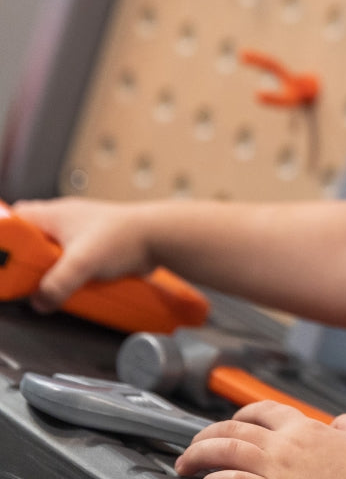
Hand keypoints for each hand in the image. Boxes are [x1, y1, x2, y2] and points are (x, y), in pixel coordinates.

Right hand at [11, 197, 154, 311]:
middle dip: (24, 262)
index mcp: (54, 214)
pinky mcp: (93, 249)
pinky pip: (70, 264)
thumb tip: (40, 301)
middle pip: (30, 241)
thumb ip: (56, 284)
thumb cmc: (125, 235)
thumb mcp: (82, 262)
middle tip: (20, 280)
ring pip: (50, 255)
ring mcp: (80, 234)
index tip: (2, 260)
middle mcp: (65, 221)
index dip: (6, 238)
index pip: (15, 218)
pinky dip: (67, 276)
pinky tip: (70, 287)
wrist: (160, 237)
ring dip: (48, 272)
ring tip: (46, 286)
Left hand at [174, 402, 345, 478]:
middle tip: (193, 445)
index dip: (245, 412)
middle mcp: (282, 450)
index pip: (265, 410)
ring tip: (186, 466)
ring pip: (223, 459)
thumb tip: (339, 424)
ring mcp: (271, 477)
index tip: (235, 419)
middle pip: (233, 433)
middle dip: (206, 436)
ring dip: (199, 460)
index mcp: (305, 430)